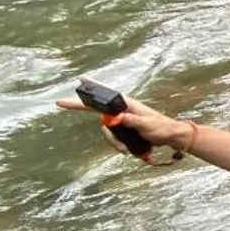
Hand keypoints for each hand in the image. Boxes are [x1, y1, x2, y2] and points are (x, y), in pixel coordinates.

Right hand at [54, 91, 187, 159]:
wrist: (170, 137)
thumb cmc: (161, 128)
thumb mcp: (148, 125)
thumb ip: (133, 121)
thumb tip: (118, 117)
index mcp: (127, 104)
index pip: (105, 95)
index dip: (91, 87)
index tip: (79, 79)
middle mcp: (121, 110)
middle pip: (96, 110)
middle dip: (80, 108)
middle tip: (60, 103)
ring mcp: (121, 120)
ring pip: (105, 130)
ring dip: (113, 142)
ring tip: (126, 150)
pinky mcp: (123, 130)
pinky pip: (112, 137)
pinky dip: (117, 145)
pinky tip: (127, 151)